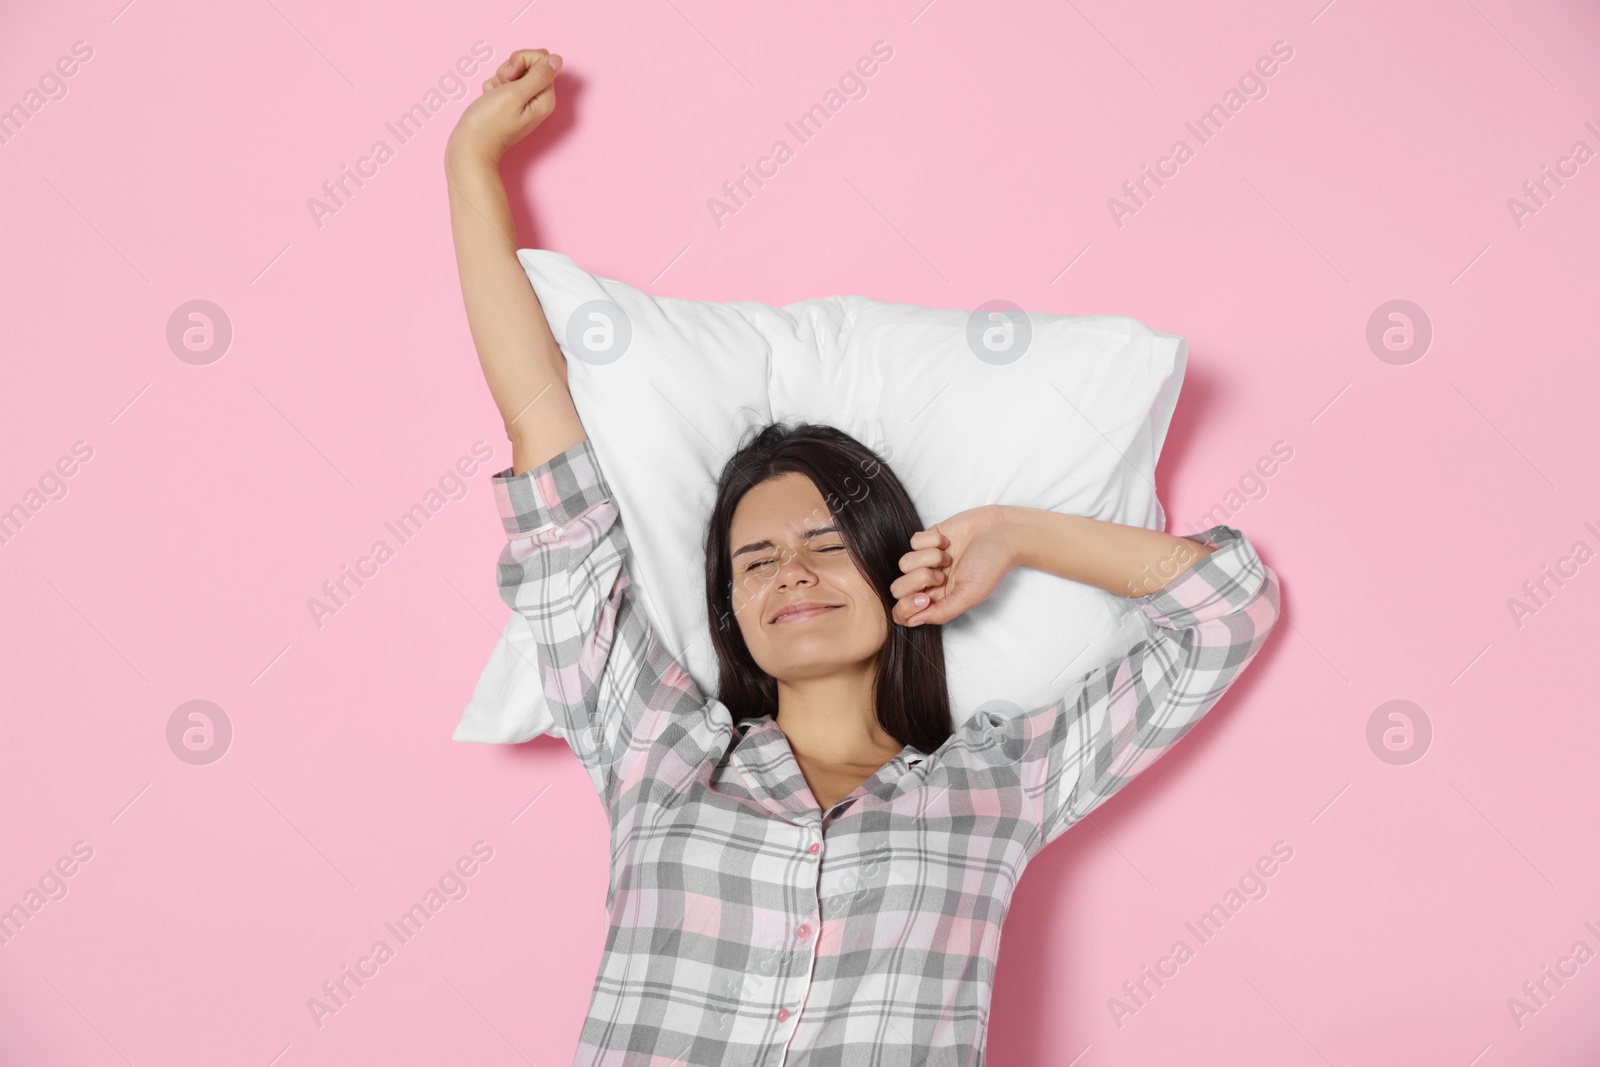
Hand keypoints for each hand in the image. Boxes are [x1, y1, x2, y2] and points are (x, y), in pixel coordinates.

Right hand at [445, 48, 562, 169]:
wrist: (469, 147)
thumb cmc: (490, 123)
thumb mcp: (515, 94)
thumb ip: (538, 75)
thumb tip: (557, 59)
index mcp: (545, 98)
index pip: (542, 58)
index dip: (522, 60)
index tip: (511, 77)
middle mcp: (537, 99)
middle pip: (528, 62)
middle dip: (510, 69)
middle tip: (502, 88)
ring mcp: (522, 101)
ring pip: (512, 70)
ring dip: (499, 79)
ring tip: (495, 98)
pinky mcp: (507, 102)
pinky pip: (500, 81)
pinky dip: (492, 87)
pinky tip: (489, 101)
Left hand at [890, 505, 1016, 626]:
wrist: (1003, 533)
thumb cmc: (992, 566)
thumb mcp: (970, 595)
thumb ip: (942, 612)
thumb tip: (913, 621)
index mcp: (938, 601)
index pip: (904, 613)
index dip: (906, 607)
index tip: (924, 598)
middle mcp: (929, 583)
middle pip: (898, 589)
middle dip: (917, 580)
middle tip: (940, 575)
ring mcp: (927, 560)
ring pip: (904, 563)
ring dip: (928, 558)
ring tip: (949, 557)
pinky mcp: (928, 538)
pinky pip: (913, 541)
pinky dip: (931, 541)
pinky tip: (948, 542)